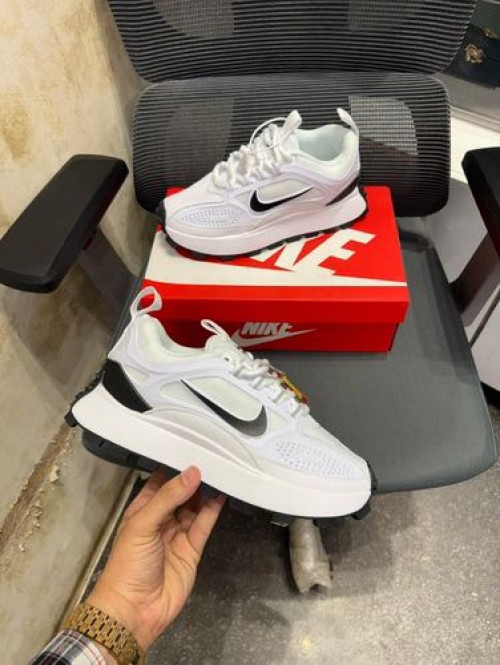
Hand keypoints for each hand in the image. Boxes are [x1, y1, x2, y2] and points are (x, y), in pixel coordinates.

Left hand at [88, 467, 224, 651]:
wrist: (134, 611)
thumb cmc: (128, 565)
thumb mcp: (143, 524)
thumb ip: (169, 497)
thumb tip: (192, 473)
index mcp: (142, 510)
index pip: (159, 482)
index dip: (173, 468)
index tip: (190, 450)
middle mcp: (160, 520)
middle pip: (180, 493)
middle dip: (193, 478)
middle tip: (210, 459)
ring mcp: (177, 535)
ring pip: (194, 507)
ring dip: (205, 491)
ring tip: (220, 472)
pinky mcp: (192, 549)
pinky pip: (204, 524)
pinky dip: (213, 509)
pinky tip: (222, 494)